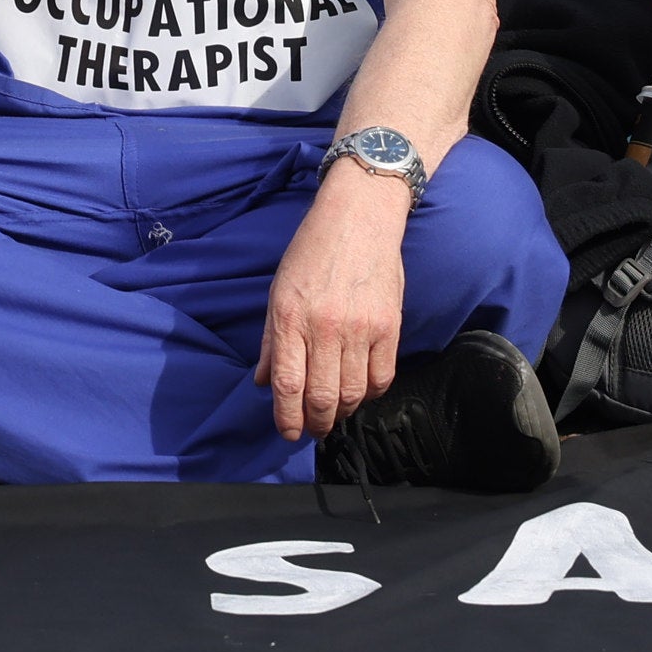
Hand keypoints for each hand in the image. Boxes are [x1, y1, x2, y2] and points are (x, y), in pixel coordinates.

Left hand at [261, 163, 413, 441]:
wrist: (359, 218)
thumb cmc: (312, 252)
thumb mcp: (278, 291)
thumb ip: (272, 341)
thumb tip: (263, 383)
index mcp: (290, 319)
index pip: (288, 386)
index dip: (287, 419)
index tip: (288, 432)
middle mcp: (325, 328)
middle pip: (322, 398)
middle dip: (316, 424)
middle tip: (314, 429)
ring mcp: (360, 329)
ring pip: (354, 394)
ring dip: (343, 412)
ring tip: (336, 412)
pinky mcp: (388, 327)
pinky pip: (382, 378)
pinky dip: (371, 394)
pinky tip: (361, 391)